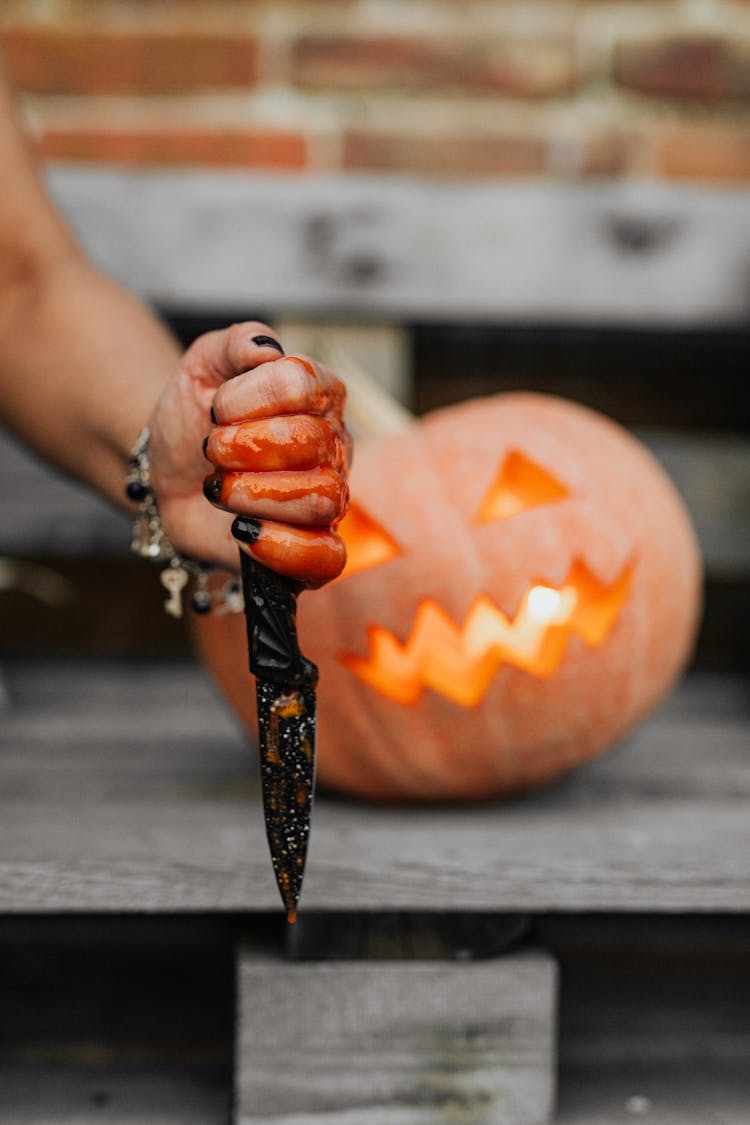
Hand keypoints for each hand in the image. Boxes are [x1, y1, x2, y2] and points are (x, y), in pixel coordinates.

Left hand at [147, 322, 350, 585]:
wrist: (170, 474)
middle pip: (312, 442)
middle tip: (211, 448)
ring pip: (323, 499)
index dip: (252, 395)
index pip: (305, 385)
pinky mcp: (312, 549)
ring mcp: (328, 500)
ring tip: (220, 488)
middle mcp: (334, 447)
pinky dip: (284, 548)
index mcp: (320, 395)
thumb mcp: (202, 366)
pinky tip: (244, 531)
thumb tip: (267, 348)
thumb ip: (235, 343)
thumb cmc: (195, 419)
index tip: (216, 407)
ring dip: (256, 493)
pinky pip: (327, 558)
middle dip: (246, 445)